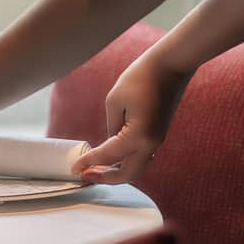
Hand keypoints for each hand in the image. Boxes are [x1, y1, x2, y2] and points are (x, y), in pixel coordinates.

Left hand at [71, 52, 190, 184]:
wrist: (170, 66)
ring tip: (95, 168)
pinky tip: (112, 156)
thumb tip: (111, 141)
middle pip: (128, 174)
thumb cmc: (140, 78)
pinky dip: (126, 161)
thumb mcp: (115, 101)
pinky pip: (141, 156)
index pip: (108, 156)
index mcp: (138, 137)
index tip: (73, 169)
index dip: (88, 163)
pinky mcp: (158, 135)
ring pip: (137, 167)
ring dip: (117, 171)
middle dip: (106, 178)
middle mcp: (150, 144)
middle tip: (85, 175)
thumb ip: (111, 126)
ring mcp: (157, 141)